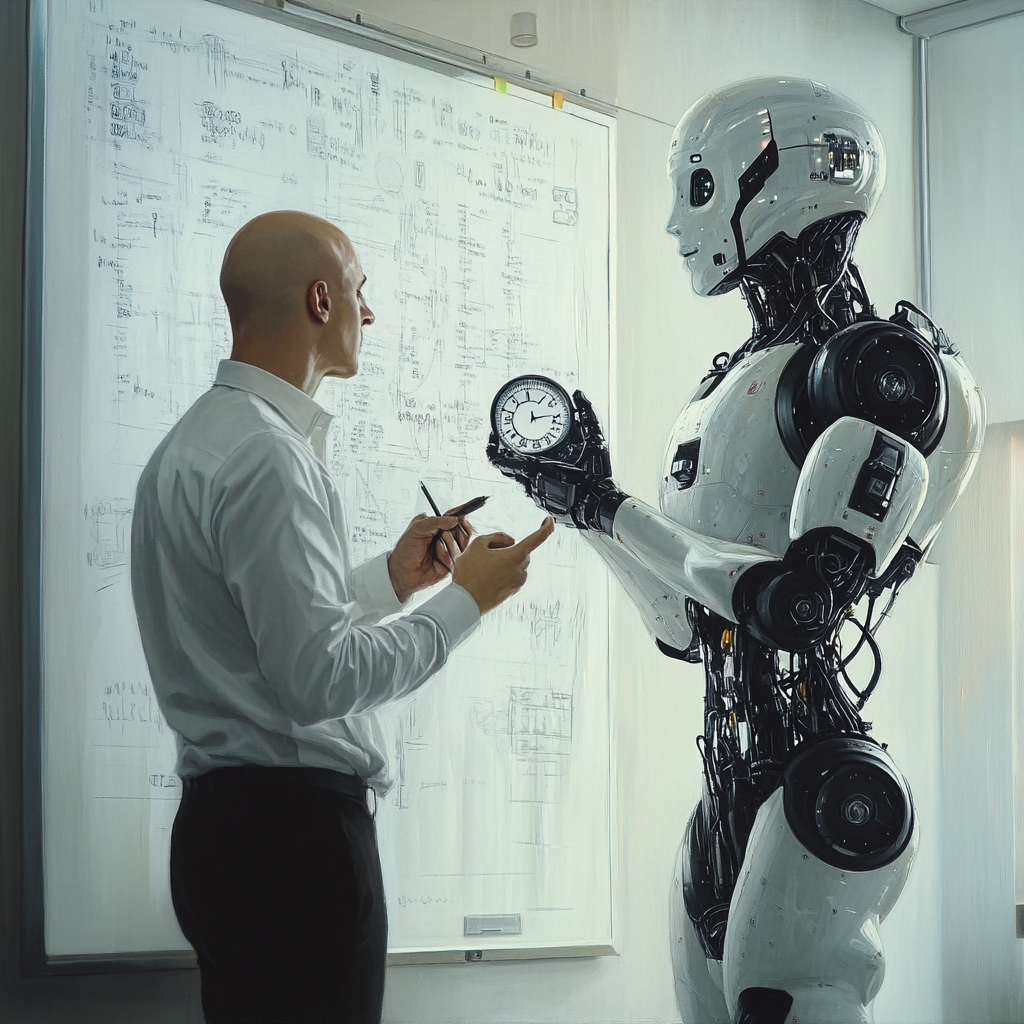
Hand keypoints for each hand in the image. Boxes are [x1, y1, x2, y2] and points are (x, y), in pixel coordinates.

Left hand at [388, 513, 473, 602]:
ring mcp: (450, 552)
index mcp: (438, 527)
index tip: (460, 519)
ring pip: (463, 545)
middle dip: (454, 533)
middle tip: (443, 535)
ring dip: (450, 545)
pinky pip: (458, 559)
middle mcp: (446, 538)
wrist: (401, 573)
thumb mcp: (416, 528)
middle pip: (465, 532)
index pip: (457, 519)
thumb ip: (436, 521)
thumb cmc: (405, 551)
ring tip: (436, 548)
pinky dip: (447, 557)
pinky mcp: (451, 565)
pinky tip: (436, 561)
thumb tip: (454, 520)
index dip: (460, 519)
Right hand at [452, 517, 554, 613]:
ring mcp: (518, 582)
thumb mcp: (477, 544)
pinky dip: (501, 573)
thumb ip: (496, 536)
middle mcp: (521, 570)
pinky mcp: (513, 591)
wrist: (465, 602)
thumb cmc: (470, 575)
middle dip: (506, 548)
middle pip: (519, 551)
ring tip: (483, 568)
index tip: (549, 521)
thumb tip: (507, 541)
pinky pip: (511, 575)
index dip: (546, 527)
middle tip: (487, 553)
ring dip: (503, 561)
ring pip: (514, 563)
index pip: (538, 537)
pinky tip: (486, 577)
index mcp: (516, 556)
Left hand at [486, 390, 624, 534]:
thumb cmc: (595, 477)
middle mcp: (532, 484)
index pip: (500, 459)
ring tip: (535, 456)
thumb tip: (580, 395)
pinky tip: (549, 473)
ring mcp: (538, 496)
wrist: (601, 507)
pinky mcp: (545, 504)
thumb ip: (586, 416)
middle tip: (514, 442)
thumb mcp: (594, 442)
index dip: (492, 448)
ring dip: (525, 467)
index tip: (493, 436)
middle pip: (509, 468)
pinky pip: (534, 489)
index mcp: (535, 468)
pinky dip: (537, 479)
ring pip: (522, 479)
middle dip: (511, 455)